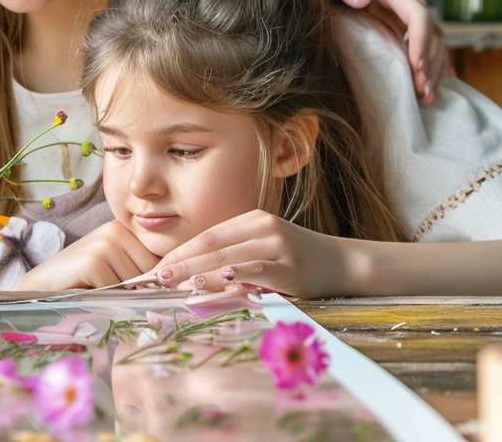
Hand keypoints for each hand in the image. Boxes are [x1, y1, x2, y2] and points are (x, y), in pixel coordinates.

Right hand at [14, 220, 159, 290]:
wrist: (41, 285)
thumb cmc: (80, 281)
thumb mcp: (114, 268)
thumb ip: (139, 268)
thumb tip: (173, 283)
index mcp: (124, 230)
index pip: (158, 261)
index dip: (147, 281)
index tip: (126, 286)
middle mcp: (116, 230)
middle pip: (149, 272)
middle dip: (133, 288)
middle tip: (106, 287)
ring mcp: (103, 243)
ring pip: (134, 282)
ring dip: (117, 293)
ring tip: (95, 288)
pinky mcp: (92, 260)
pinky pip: (115, 289)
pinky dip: (103, 297)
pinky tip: (85, 289)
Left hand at [152, 210, 365, 298]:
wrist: (344, 263)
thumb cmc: (298, 259)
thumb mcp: (264, 248)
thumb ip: (235, 255)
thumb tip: (193, 275)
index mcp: (253, 220)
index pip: (208, 236)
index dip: (181, 251)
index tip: (157, 267)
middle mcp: (263, 228)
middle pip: (213, 246)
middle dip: (181, 262)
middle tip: (156, 277)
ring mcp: (278, 246)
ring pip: (229, 258)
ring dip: (199, 271)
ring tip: (176, 282)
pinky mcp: (290, 267)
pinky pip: (257, 271)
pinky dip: (236, 275)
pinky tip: (218, 280)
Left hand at [313, 0, 447, 104]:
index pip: (416, 14)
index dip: (421, 41)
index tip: (415, 67)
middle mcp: (397, 0)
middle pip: (430, 31)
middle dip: (429, 63)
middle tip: (422, 93)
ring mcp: (396, 13)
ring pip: (429, 40)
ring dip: (431, 68)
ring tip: (426, 98)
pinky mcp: (390, 23)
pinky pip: (418, 42)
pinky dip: (430, 61)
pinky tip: (437, 81)